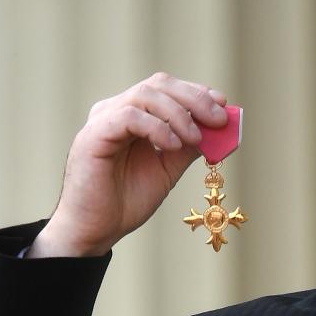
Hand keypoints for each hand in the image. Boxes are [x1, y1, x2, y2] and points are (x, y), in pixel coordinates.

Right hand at [27, 72, 227, 257]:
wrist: (97, 230)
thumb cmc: (127, 201)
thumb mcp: (168, 169)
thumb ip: (188, 147)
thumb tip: (219, 129)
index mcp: (132, 115)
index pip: (166, 88)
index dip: (196, 92)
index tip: (222, 104)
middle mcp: (115, 111)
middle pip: (159, 85)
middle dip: (194, 99)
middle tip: (218, 119)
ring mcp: (102, 120)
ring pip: (145, 95)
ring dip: (178, 114)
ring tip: (194, 139)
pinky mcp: (93, 136)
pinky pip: (129, 116)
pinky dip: (156, 127)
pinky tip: (171, 146)